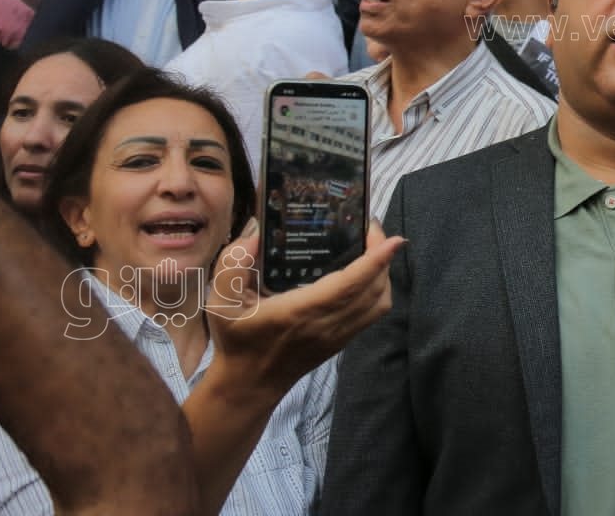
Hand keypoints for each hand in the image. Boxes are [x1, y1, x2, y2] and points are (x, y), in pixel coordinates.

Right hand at [205, 220, 404, 396]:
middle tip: (371, 228)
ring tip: (371, 248)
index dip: (376, 260)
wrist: (249, 385)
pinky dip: (379, 290)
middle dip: (383, 257)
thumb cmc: (237, 340)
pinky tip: (366, 273)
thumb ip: (234, 263)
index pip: (350, 284)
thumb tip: (258, 233)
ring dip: (383, 273)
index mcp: (301, 311)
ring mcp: (339, 334)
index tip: (394, 239)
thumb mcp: (220, 301)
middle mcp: (327, 324)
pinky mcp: (342, 340)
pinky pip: (373, 314)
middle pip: (373, 289)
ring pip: (379, 302)